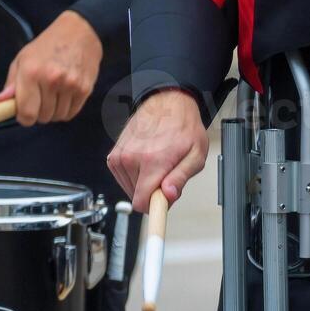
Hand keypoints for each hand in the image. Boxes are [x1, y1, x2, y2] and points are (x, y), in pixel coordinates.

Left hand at [0, 10, 102, 125]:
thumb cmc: (47, 46)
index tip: (24, 113)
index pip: (27, 113)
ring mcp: (70, 85)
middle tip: (41, 97)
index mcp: (31, 72)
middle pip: (43, 117)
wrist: (78, 32)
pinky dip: (66, 109)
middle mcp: (51, 79)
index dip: (24, 118)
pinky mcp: (84, 89)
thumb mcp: (23, 60)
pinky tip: (64, 94)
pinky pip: (71, 113)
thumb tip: (0, 103)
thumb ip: (11, 84)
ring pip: (58, 117)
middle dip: (39, 112)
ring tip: (54, 93)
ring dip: (53, 111)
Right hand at [106, 89, 208, 211]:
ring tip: (156, 163)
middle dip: (152, 192)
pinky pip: (122, 179)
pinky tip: (145, 161)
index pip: (141, 203)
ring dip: (143, 183)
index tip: (161, 206)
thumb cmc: (183, 127)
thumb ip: (181, 178)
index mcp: (152, 161)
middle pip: (137, 197)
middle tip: (166, 174)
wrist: (167, 103)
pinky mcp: (113, 156)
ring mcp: (120, 157)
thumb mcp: (196, 155)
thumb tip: (168, 196)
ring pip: (130, 189)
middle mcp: (131, 159)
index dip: (154, 207)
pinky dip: (134, 176)